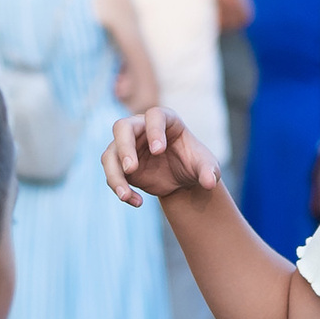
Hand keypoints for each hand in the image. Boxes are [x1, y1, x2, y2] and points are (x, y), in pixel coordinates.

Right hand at [104, 106, 222, 207]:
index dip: (154, 130)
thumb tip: (210, 183)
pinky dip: (120, 189)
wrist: (183, 178)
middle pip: (122, 127)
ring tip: (125, 195)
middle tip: (132, 168)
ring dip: (115, 175)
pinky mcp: (120, 165)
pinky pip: (112, 175)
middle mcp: (141, 128)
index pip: (154, 116)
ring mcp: (127, 146)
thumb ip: (209, 171)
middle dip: (124, 147)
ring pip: (110, 154)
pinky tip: (137, 202)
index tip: (159, 151)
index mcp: (165, 120)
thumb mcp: (207, 166)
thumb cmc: (194, 163)